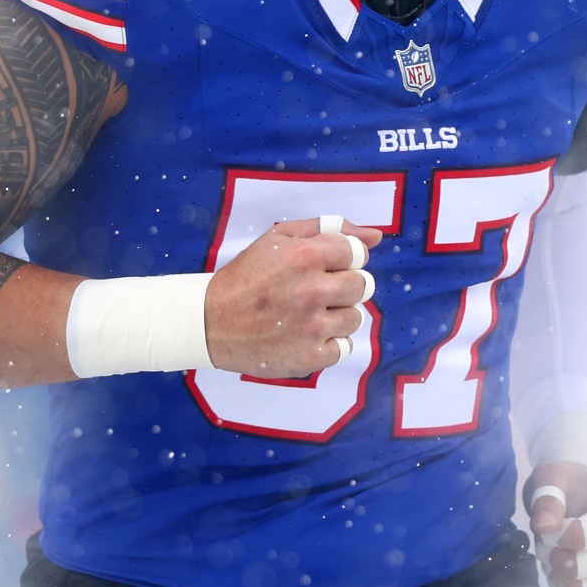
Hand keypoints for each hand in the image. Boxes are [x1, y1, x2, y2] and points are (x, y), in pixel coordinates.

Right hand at [204, 217, 384, 377]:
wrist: (210, 322)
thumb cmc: (246, 277)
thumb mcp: (279, 239)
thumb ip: (329, 229)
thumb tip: (376, 237)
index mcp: (305, 256)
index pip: (358, 253)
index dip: (343, 259)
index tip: (324, 267)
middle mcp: (312, 290)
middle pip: (363, 285)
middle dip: (343, 285)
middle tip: (316, 291)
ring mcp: (312, 327)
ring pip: (356, 317)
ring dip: (337, 315)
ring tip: (308, 314)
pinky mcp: (309, 357)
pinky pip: (344, 347)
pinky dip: (329, 343)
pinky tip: (306, 335)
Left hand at [525, 462, 586, 586]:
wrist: (585, 500)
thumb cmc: (572, 487)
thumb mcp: (553, 477)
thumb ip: (547, 496)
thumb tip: (544, 526)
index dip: (561, 536)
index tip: (545, 530)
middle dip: (559, 559)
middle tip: (544, 546)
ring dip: (562, 578)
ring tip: (551, 560)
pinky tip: (559, 576)